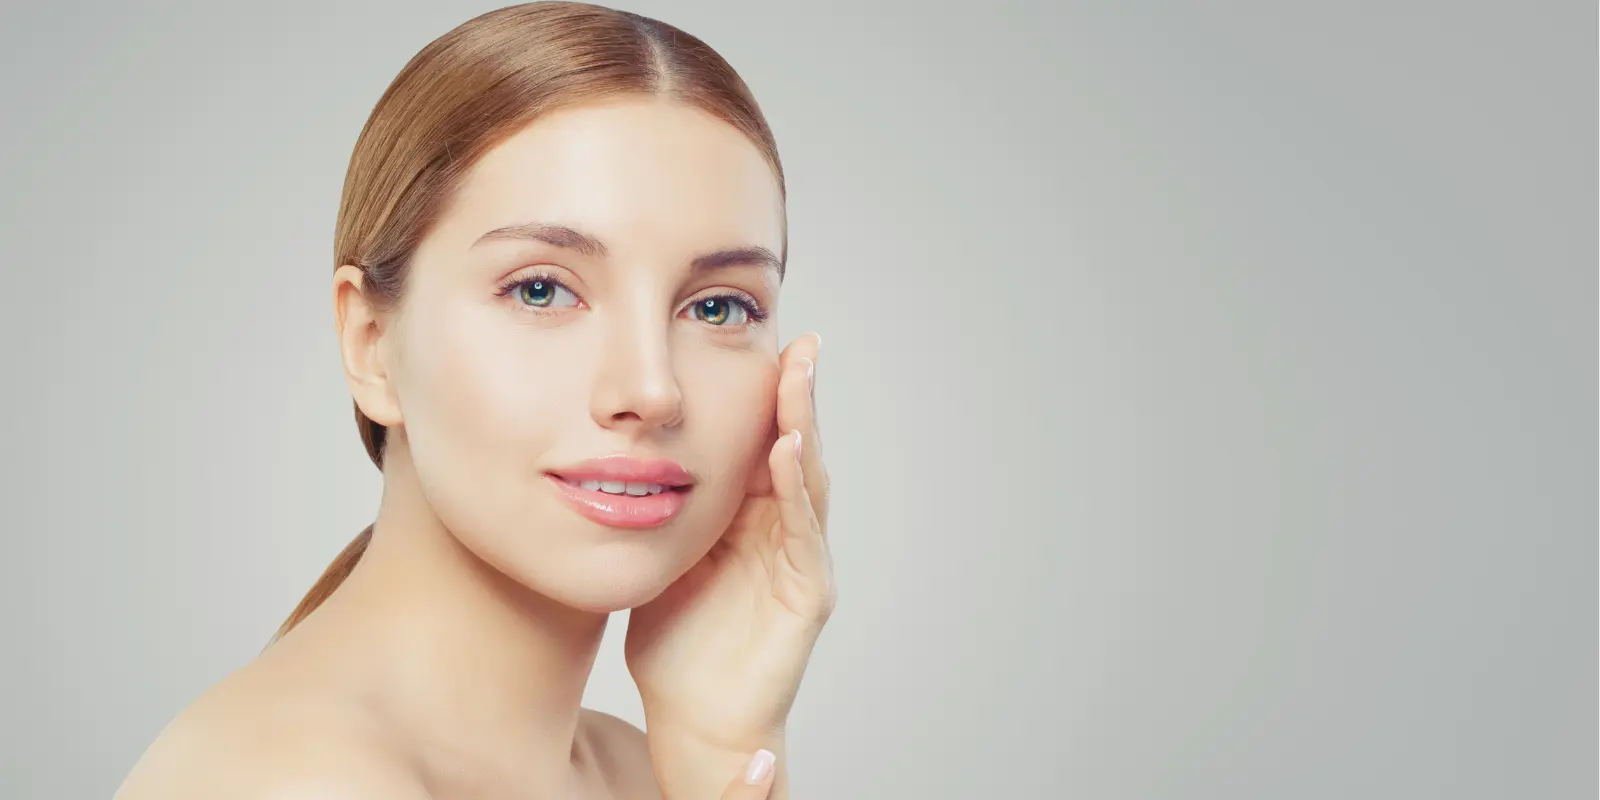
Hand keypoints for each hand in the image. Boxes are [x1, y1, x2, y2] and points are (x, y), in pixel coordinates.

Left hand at [624, 333, 833, 797]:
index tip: (760, 337)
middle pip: (794, 446)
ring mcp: (800, 559)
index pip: (761, 438)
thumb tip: (610, 446)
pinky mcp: (808, 593)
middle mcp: (783, 528)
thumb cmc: (674, 636)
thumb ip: (654, 501)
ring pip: (808, 478)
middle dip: (796, 392)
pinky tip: (785, 449)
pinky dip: (797, 489)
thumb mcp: (659, 548)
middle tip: (797, 340)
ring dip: (804, 424)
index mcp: (749, 514)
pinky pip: (804, 532)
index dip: (765, 392)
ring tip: (797, 375)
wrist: (693, 713)